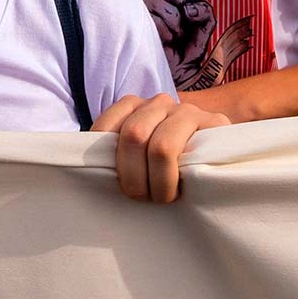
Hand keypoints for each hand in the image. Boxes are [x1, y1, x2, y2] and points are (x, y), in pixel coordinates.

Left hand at [93, 93, 228, 202]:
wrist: (216, 155)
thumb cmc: (165, 167)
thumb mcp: (136, 158)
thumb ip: (115, 154)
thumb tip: (81, 172)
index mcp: (133, 105)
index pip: (105, 128)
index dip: (107, 162)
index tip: (116, 185)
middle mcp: (158, 101)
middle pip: (133, 136)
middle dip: (134, 176)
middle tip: (142, 197)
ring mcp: (186, 110)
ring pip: (161, 146)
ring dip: (159, 182)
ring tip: (163, 197)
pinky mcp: (214, 123)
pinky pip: (191, 151)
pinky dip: (179, 178)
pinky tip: (182, 189)